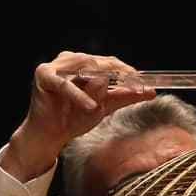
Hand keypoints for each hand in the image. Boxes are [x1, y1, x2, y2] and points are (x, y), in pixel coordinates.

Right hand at [1, 51, 155, 181]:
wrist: (51, 135)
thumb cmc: (74, 118)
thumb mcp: (105, 106)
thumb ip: (125, 96)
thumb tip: (151, 91)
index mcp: (83, 64)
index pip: (108, 61)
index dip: (125, 69)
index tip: (140, 80)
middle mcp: (70, 60)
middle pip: (98, 62)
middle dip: (116, 73)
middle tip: (133, 85)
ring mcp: (56, 66)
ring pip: (84, 68)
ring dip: (98, 85)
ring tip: (110, 99)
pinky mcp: (44, 76)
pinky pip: (65, 85)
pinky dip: (79, 96)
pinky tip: (91, 107)